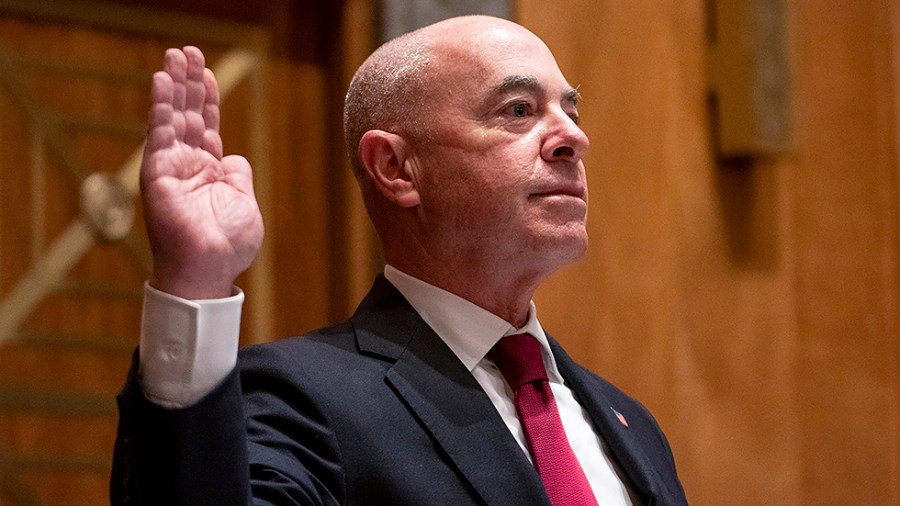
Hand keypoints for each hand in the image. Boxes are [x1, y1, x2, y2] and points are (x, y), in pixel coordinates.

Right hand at [141, 46, 263, 298]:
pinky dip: (161, 107)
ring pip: (171, 117)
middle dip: (189, 82)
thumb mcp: (244, 202)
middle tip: (187, 51)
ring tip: (174, 56)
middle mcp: (188, 165)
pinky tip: (163, 82)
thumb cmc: (228, 246)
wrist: (210, 270)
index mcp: (209, 171)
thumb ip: (237, 175)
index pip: (206, 125)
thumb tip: (232, 157)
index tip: (207, 72)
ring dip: (173, 85)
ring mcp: (171, 168)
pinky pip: (159, 134)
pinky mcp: (157, 175)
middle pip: (188, 114)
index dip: (207, 98)